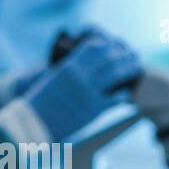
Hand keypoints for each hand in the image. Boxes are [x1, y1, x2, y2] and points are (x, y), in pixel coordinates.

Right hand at [20, 32, 141, 141]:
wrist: (32, 124)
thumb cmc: (40, 103)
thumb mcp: (54, 79)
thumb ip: (71, 69)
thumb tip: (83, 63)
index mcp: (69, 65)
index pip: (95, 46)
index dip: (110, 44)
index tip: (118, 45)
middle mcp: (80, 76)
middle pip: (110, 57)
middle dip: (125, 54)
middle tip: (134, 55)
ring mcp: (88, 92)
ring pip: (117, 74)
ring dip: (130, 69)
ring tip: (136, 68)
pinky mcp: (93, 110)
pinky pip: (116, 98)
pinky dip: (124, 94)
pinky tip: (127, 93)